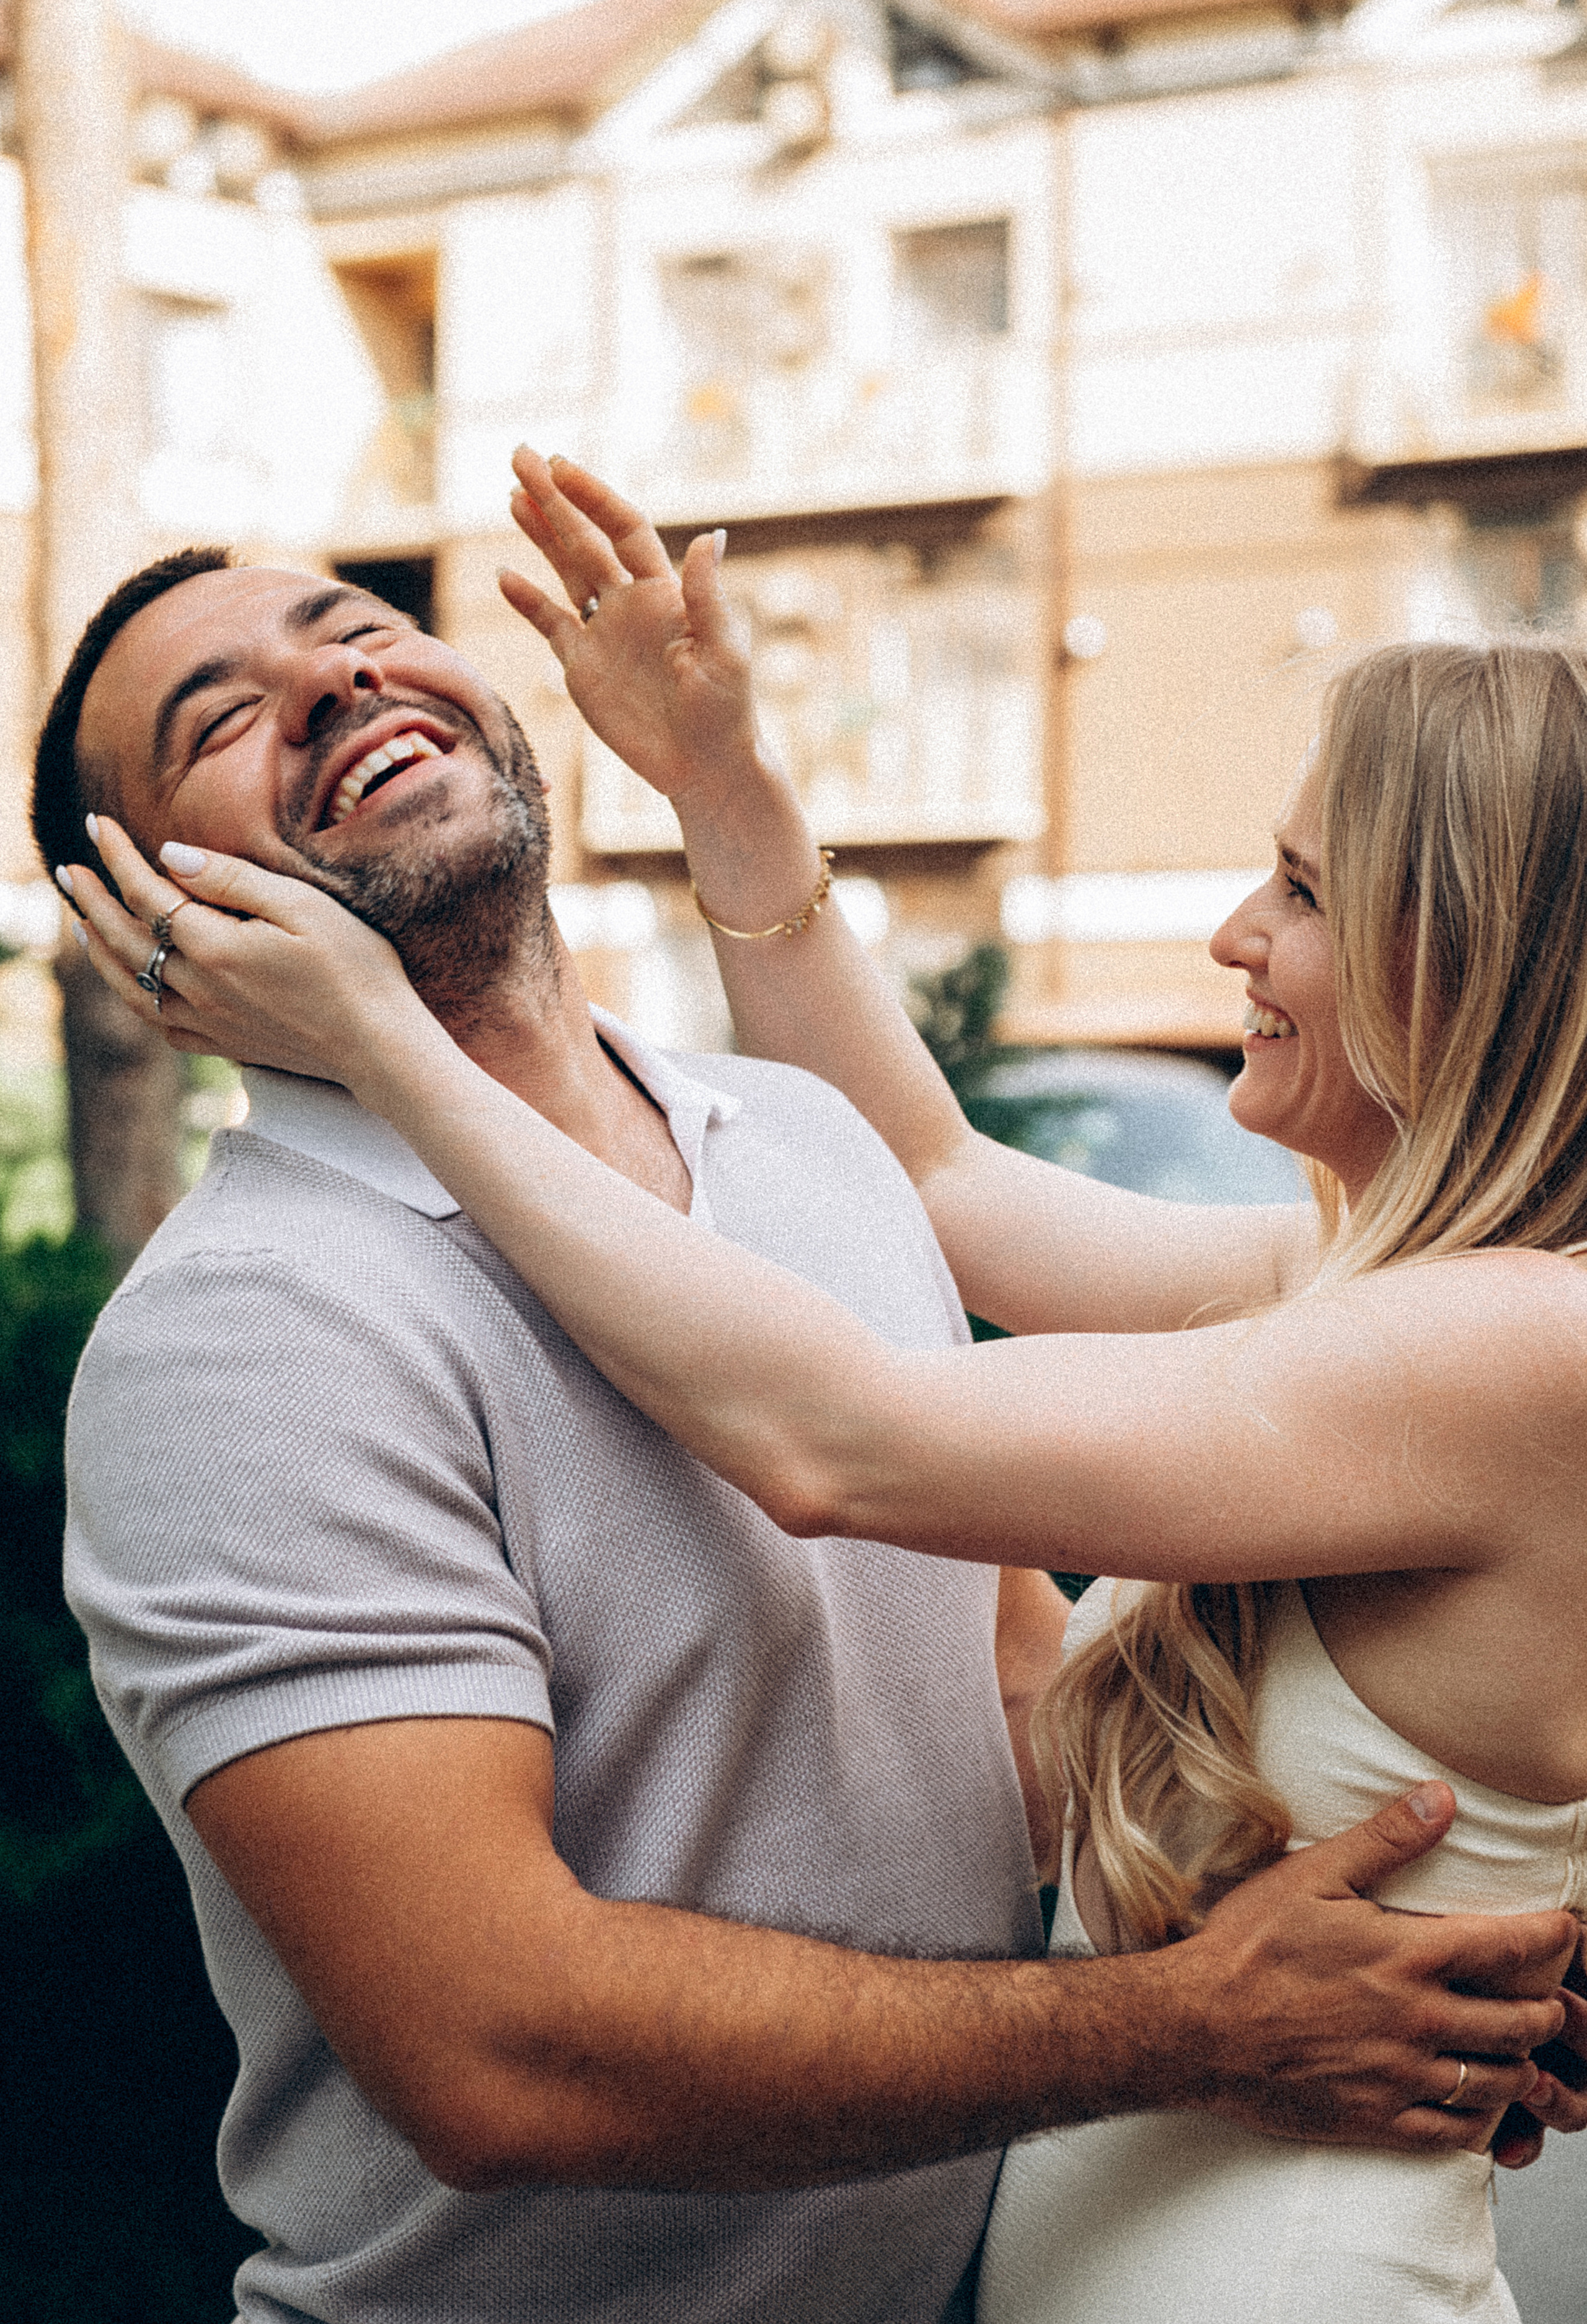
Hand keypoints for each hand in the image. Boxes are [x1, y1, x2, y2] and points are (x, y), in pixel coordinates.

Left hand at [61, 817, 427, 1088]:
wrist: (381, 1047)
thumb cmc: (357, 967)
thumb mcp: (303, 906)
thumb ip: (233, 880)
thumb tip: (171, 856)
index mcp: (216, 947)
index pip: (148, 891)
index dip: (118, 856)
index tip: (97, 824)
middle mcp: (200, 988)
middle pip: (126, 938)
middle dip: (92, 899)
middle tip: (68, 869)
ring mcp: (209, 1022)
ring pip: (132, 986)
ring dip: (101, 951)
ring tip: (82, 925)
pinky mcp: (226, 1046)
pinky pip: (161, 1025)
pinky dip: (136, 1000)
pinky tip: (134, 987)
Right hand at [499, 449, 771, 813]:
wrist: (704, 768)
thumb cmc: (726, 712)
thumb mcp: (723, 653)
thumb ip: (707, 596)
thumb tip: (713, 536)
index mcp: (664, 592)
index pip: (623, 528)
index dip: (592, 496)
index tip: (560, 467)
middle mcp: (630, 603)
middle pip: (585, 539)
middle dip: (554, 498)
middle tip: (520, 456)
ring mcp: (603, 633)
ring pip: (565, 571)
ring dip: (540, 534)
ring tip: (512, 495)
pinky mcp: (583, 668)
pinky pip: (550, 624)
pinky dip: (527, 600)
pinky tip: (505, 574)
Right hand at [1164, 1782, 1575, 2151]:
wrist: (1196, 2027)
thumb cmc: (1248, 1948)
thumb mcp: (1311, 1874)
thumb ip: (1384, 1838)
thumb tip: (1442, 1797)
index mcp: (1407, 1956)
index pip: (1511, 1947)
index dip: (1553, 1937)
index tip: (1568, 1930)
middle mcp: (1417, 2020)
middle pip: (1519, 2022)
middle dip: (1547, 2007)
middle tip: (1550, 1997)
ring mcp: (1401, 2076)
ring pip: (1497, 2081)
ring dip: (1521, 2064)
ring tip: (1521, 2049)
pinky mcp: (1378, 2120)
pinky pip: (1457, 2133)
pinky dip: (1483, 2120)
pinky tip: (1480, 2103)